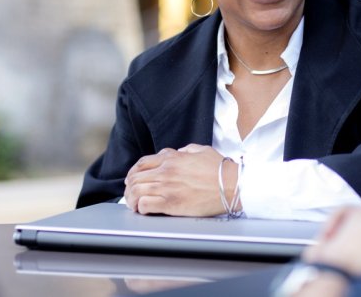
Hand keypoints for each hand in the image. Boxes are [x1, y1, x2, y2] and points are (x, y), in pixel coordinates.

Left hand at [123, 144, 237, 216]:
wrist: (231, 185)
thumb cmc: (220, 170)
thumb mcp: (202, 150)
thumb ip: (187, 150)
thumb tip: (179, 152)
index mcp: (172, 158)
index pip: (142, 163)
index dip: (134, 171)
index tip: (133, 178)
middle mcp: (166, 171)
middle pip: (135, 178)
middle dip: (130, 186)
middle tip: (130, 193)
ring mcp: (167, 187)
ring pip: (136, 191)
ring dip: (131, 199)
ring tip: (133, 204)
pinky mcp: (171, 204)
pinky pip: (145, 205)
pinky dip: (140, 208)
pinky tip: (143, 210)